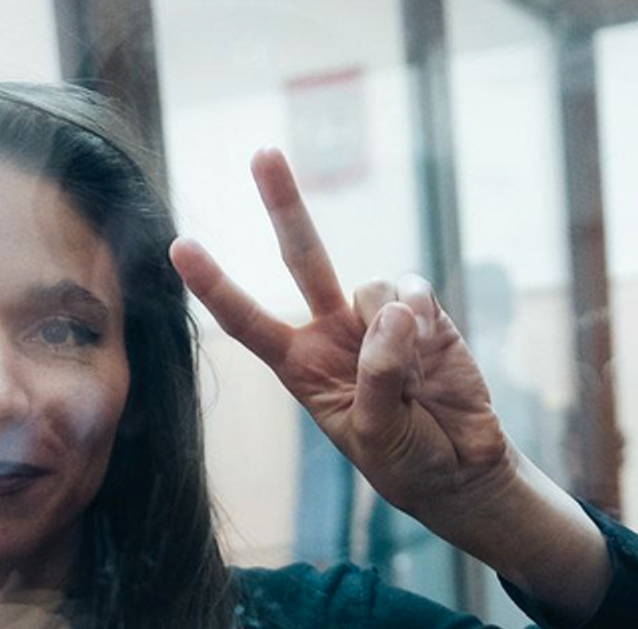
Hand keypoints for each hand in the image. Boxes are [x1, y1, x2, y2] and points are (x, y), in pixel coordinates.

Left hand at [169, 148, 512, 518]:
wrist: (460, 466)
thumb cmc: (402, 458)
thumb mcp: (375, 433)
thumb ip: (377, 376)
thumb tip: (393, 311)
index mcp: (300, 366)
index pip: (248, 321)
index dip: (215, 284)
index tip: (178, 246)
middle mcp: (331, 331)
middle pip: (302, 256)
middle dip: (283, 204)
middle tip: (262, 153)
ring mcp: (377, 316)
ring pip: (370, 284)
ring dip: (391, 328)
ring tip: (411, 378)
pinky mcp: (423, 311)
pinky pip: (412, 290)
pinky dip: (422, 318)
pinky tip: (430, 351)